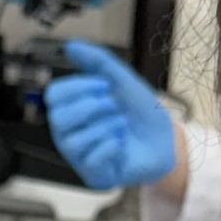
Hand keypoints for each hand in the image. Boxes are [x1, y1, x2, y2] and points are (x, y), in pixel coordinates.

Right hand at [44, 40, 178, 190]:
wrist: (165, 139)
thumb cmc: (140, 113)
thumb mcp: (121, 79)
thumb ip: (97, 61)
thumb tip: (70, 45)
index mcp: (70, 109)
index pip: (54, 94)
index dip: (81, 86)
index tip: (105, 86)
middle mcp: (68, 133)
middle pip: (59, 117)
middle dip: (94, 107)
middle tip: (114, 106)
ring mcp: (79, 156)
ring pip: (75, 140)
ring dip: (107, 126)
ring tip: (122, 126)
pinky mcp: (93, 174)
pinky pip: (93, 158)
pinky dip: (113, 146)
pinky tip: (122, 145)